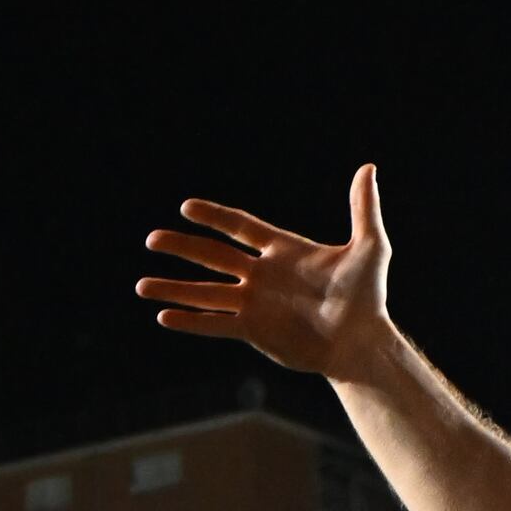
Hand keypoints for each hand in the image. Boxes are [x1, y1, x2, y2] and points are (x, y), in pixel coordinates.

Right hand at [135, 167, 396, 380]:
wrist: (359, 343)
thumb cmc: (367, 297)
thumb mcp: (369, 247)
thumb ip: (362, 208)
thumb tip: (368, 168)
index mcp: (284, 250)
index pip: (241, 227)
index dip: (214, 217)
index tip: (186, 208)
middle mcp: (263, 275)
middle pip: (213, 256)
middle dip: (182, 248)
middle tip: (152, 239)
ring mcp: (255, 304)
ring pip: (205, 292)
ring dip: (174, 288)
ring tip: (141, 285)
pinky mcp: (252, 330)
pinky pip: (214, 323)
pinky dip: (190, 321)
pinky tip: (164, 317)